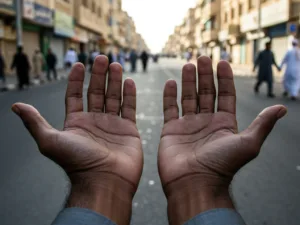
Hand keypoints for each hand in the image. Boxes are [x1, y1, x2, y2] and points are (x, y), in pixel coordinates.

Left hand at [12, 56, 142, 224]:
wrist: (105, 181)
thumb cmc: (77, 163)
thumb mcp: (50, 141)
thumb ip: (35, 122)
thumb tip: (16, 106)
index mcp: (76, 122)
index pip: (74, 95)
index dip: (76, 80)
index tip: (79, 64)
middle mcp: (94, 121)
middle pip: (96, 92)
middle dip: (98, 74)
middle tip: (102, 58)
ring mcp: (112, 124)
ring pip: (113, 97)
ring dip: (114, 80)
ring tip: (116, 65)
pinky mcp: (128, 130)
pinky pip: (129, 108)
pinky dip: (129, 95)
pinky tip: (129, 81)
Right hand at [158, 57, 285, 224]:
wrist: (194, 184)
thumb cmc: (221, 166)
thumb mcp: (248, 143)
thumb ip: (262, 124)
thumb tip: (283, 108)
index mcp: (224, 123)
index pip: (226, 95)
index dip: (225, 78)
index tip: (222, 62)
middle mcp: (207, 122)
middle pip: (206, 93)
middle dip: (205, 75)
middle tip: (202, 57)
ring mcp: (188, 125)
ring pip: (188, 97)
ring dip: (188, 81)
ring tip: (188, 64)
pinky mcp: (171, 130)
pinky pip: (170, 109)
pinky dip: (170, 96)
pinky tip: (171, 82)